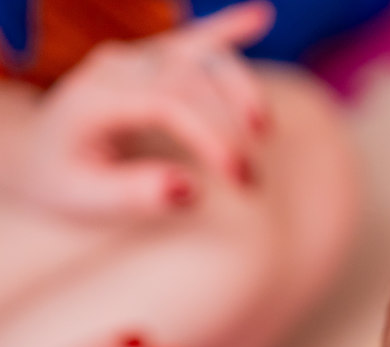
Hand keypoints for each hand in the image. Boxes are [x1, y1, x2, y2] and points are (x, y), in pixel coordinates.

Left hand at [2, 2, 274, 217]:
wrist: (41, 154)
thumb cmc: (67, 181)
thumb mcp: (88, 200)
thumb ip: (134, 195)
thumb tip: (188, 188)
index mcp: (93, 98)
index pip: (168, 102)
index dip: (212, 136)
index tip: (240, 178)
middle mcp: (115, 67)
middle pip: (190, 80)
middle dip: (230, 128)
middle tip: (251, 181)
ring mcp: (136, 58)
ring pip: (200, 56)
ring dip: (240, 88)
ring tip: (264, 131)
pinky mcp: (153, 58)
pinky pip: (194, 39)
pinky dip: (228, 28)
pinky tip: (260, 15)